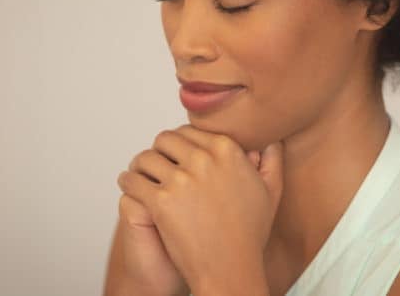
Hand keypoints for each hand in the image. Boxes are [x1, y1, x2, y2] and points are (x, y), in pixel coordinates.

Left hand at [117, 124, 283, 292]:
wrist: (231, 268)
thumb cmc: (249, 233)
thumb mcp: (271, 191)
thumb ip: (272, 159)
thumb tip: (270, 139)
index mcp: (228, 150)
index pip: (190, 130)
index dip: (180, 143)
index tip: (176, 156)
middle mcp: (205, 159)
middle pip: (165, 139)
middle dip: (159, 151)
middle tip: (156, 165)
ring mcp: (182, 180)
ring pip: (145, 157)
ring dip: (140, 166)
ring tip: (140, 176)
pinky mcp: (162, 201)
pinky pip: (132, 180)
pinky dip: (128, 182)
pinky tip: (132, 188)